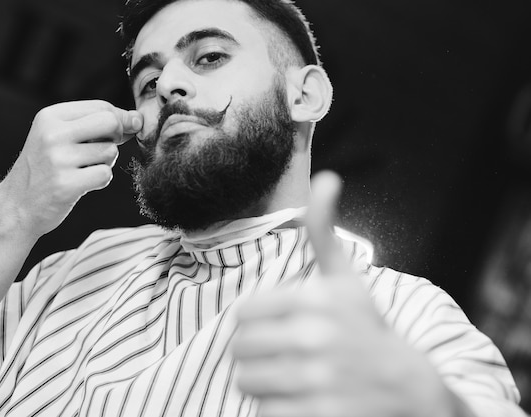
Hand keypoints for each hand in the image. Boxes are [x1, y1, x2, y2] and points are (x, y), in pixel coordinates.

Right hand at [0, 100, 142, 237]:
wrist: (17, 206)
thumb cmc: (45, 169)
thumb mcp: (58, 137)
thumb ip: (94, 125)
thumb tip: (137, 119)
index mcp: (50, 117)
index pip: (101, 107)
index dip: (120, 119)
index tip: (122, 131)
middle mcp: (52, 134)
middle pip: (110, 122)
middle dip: (117, 136)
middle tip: (105, 149)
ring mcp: (58, 160)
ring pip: (110, 152)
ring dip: (105, 162)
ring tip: (84, 169)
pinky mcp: (66, 184)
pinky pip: (105, 174)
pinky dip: (100, 180)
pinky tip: (83, 184)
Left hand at [233, 171, 458, 416]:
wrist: (410, 390)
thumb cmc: (368, 329)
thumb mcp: (347, 280)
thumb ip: (324, 232)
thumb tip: (325, 177)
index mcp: (317, 299)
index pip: (242, 314)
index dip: (253, 323)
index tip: (271, 326)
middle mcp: (317, 338)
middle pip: (240, 349)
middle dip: (253, 354)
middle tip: (277, 354)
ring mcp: (319, 382)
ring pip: (248, 382)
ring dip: (262, 383)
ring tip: (287, 377)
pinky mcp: (318, 416)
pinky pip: (265, 413)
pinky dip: (276, 409)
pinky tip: (299, 400)